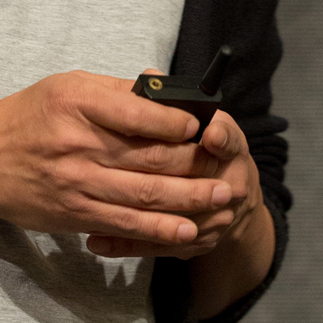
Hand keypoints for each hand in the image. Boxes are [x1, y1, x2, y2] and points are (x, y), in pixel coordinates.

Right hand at [0, 68, 233, 254]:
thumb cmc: (26, 118)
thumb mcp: (65, 87)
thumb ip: (116, 91)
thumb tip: (164, 90)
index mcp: (77, 103)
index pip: (140, 113)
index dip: (179, 123)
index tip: (202, 126)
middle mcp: (78, 143)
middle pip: (150, 157)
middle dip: (196, 164)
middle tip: (228, 166)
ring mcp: (76, 182)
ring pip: (144, 194)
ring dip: (189, 199)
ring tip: (221, 198)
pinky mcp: (74, 213)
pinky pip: (124, 224)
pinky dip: (158, 229)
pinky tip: (186, 230)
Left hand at [84, 92, 265, 261]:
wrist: (230, 193)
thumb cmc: (203, 147)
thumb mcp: (198, 118)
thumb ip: (172, 102)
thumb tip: (149, 76)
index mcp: (229, 146)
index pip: (226, 140)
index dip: (217, 138)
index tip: (206, 135)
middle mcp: (230, 184)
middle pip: (196, 185)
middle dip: (154, 182)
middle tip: (109, 176)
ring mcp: (215, 219)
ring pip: (174, 222)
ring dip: (132, 217)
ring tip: (91, 208)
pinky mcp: (195, 242)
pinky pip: (158, 246)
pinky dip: (125, 244)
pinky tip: (95, 241)